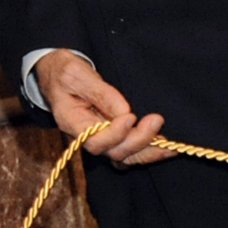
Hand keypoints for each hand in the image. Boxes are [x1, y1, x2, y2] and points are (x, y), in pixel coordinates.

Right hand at [33, 50, 170, 165]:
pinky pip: (130, 151)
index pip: (95, 139)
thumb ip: (100, 92)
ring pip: (125, 156)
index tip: (131, 116)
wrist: (57, 73)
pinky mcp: (111, 137)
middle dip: (138, 140)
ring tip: (170, 145)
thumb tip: (124, 111)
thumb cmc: (64, 71)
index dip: (115, 133)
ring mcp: (100, 139)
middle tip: (156, 120)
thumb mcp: (77, 74)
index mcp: (71, 122)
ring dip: (148, 151)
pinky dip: (149, 151)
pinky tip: (167, 147)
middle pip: (114, 151)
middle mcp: (85, 137)